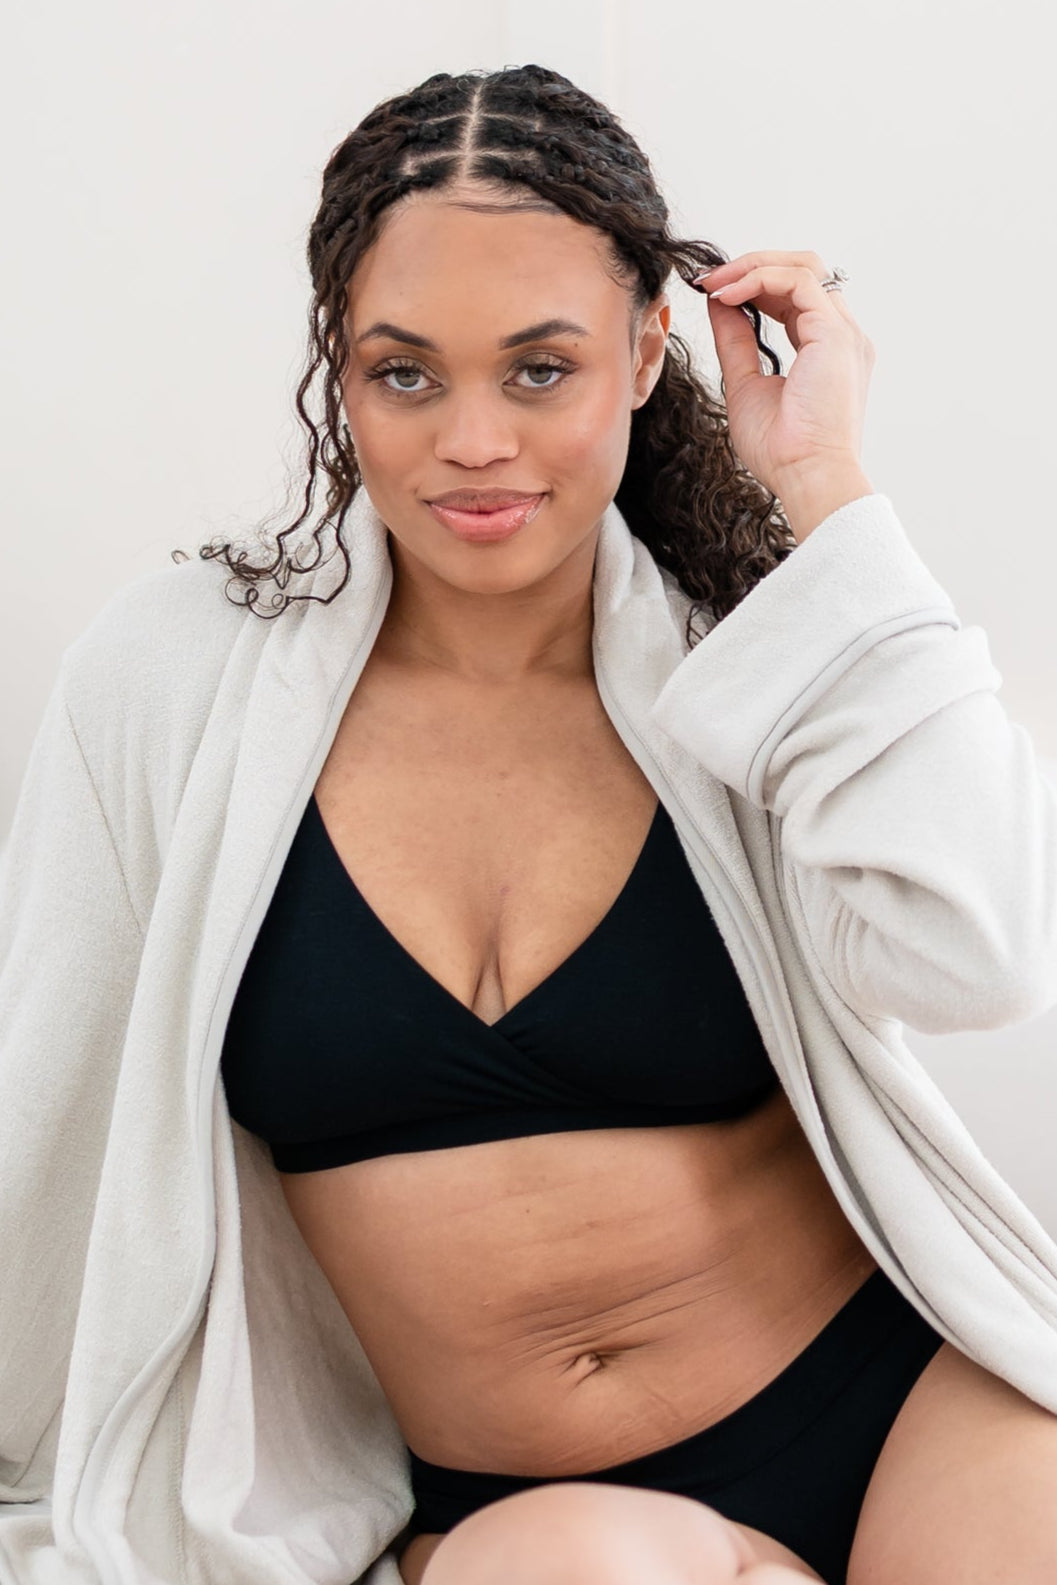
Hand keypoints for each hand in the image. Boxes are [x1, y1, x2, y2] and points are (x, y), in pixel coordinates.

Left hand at [697, 250, 875, 519]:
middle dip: (753, 266)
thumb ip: (736, 342)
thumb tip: (718, 305)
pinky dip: (758, 280)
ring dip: (753, 266)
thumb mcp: (746, 385)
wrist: (807, 477)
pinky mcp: (834, 333)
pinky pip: (797, 281)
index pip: (794, 297)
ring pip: (803, 267)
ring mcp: (843, 332)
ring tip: (715, 283)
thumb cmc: (782, 451)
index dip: (754, 286)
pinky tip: (727, 296)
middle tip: (710, 279)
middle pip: (803, 271)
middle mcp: (841, 335)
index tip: (714, 292)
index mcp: (826, 350)